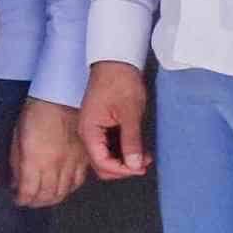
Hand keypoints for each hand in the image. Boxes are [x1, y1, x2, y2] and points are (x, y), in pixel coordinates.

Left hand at [11, 98, 91, 208]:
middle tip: (29, 201)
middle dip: (36, 202)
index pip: (30, 192)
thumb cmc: (36, 114)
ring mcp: (73, 164)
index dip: (22, 200)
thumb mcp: (17, 136)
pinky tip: (61, 189)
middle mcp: (56, 166)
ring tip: (43, 198)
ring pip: (64, 192)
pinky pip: (77, 183)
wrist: (63, 98)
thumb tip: (16, 182)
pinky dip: (68, 190)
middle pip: (48, 196)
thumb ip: (16, 162)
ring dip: (52, 199)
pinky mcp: (84, 160)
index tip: (17, 199)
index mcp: (36, 160)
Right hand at [81, 61, 153, 179]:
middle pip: (101, 164)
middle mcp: (88, 133)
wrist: (116, 62)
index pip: (102, 162)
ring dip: (125, 160)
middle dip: (123, 168)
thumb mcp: (130, 114)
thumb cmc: (120, 82)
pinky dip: (124, 150)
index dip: (122, 170)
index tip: (140, 168)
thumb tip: (134, 165)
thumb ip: (131, 142)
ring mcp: (94, 130)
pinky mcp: (101, 126)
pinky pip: (110, 146)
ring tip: (145, 156)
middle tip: (143, 164)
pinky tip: (138, 148)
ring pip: (107, 156)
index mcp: (89, 131)